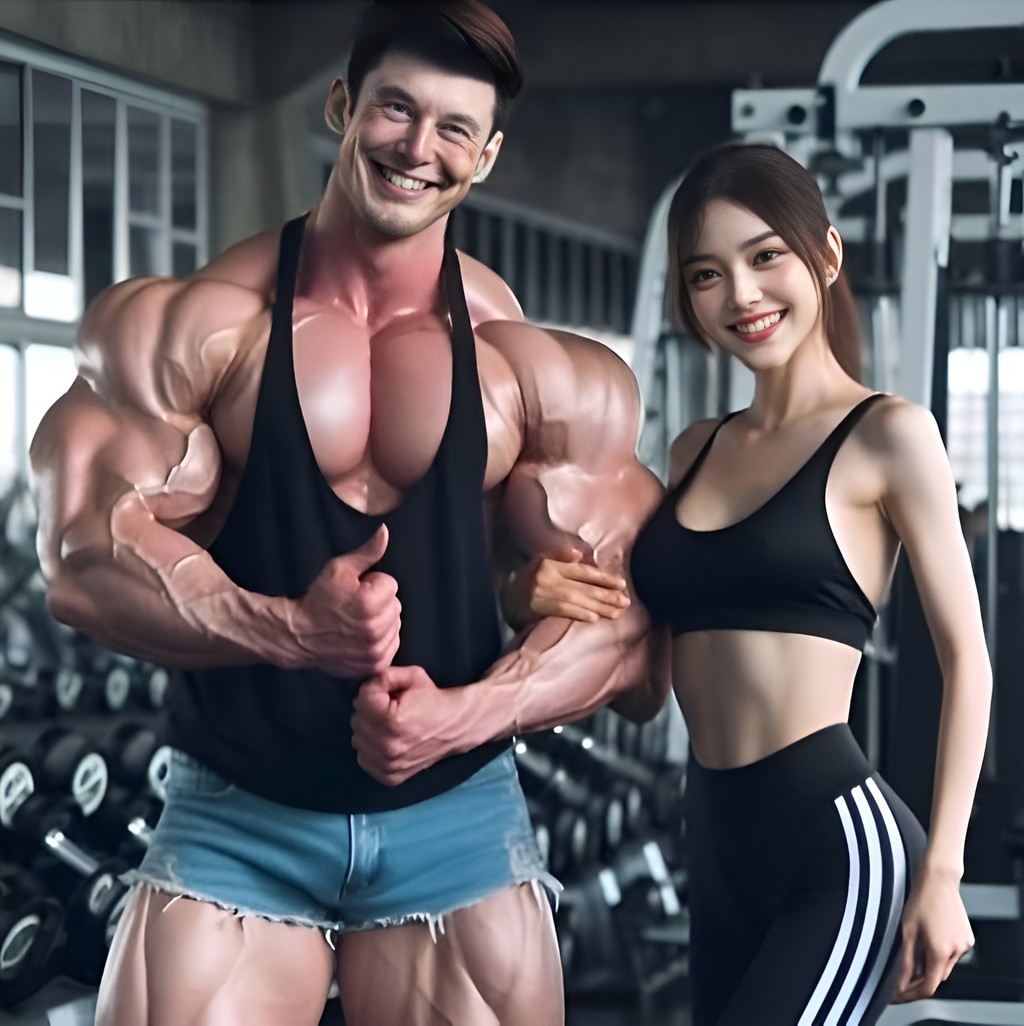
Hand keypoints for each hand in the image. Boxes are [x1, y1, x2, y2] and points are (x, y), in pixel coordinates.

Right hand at [289, 525, 400, 676]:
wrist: (300, 634)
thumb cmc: (318, 599)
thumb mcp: (339, 568)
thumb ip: (368, 552)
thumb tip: (385, 532)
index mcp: (368, 604)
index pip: (391, 585)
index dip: (373, 584)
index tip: (355, 591)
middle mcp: (374, 629)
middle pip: (396, 605)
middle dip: (379, 603)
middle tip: (354, 606)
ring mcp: (375, 650)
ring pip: (396, 625)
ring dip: (382, 621)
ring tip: (357, 621)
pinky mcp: (374, 664)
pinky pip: (392, 644)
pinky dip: (381, 640)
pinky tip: (362, 636)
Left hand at [351, 666, 466, 784]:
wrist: (455, 727)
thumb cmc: (433, 700)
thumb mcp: (414, 675)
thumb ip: (385, 674)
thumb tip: (367, 683)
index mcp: (393, 721)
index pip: (363, 698)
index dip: (376, 689)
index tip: (389, 691)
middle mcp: (388, 747)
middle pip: (357, 719)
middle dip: (370, 709)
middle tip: (389, 707)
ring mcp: (388, 765)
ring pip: (357, 739)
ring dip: (369, 729)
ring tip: (388, 724)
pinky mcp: (389, 777)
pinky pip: (363, 758)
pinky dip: (371, 748)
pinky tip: (387, 739)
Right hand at [504, 547, 628, 627]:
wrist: (504, 600)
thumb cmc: (528, 582)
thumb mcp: (541, 563)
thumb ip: (561, 557)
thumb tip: (579, 554)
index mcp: (549, 563)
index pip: (582, 571)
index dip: (603, 578)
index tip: (622, 585)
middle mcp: (546, 575)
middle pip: (582, 586)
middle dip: (606, 595)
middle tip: (625, 602)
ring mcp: (540, 591)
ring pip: (575, 599)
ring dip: (598, 606)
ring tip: (616, 612)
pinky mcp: (535, 607)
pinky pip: (562, 610)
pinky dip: (579, 613)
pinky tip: (594, 618)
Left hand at [891, 867, 974, 1002]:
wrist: (939, 880)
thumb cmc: (921, 900)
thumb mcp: (907, 931)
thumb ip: (906, 960)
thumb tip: (901, 982)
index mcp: (940, 952)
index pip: (928, 987)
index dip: (911, 994)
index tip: (897, 996)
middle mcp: (957, 952)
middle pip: (937, 977)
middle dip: (919, 979)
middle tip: (900, 976)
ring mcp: (964, 945)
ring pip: (944, 965)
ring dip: (930, 964)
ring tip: (915, 948)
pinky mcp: (968, 938)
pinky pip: (952, 954)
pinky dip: (940, 953)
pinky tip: (929, 938)